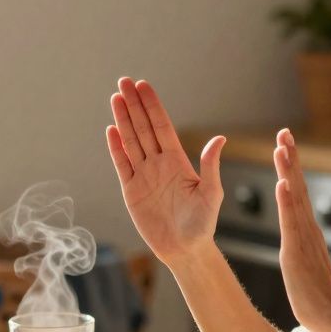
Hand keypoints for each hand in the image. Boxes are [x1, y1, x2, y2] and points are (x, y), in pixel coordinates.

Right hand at [106, 77, 225, 267]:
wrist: (185, 250)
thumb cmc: (202, 224)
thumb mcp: (211, 194)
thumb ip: (210, 166)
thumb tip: (219, 139)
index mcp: (177, 161)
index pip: (162, 126)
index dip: (152, 106)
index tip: (144, 86)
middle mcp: (159, 164)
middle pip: (143, 128)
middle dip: (134, 104)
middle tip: (124, 81)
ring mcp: (144, 176)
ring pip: (130, 142)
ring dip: (123, 120)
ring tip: (115, 98)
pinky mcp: (131, 191)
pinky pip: (121, 165)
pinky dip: (115, 148)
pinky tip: (111, 129)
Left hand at [273, 128, 330, 331]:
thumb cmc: (318, 296)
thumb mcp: (306, 264)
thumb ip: (304, 249)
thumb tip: (302, 242)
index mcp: (307, 230)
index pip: (297, 192)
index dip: (291, 167)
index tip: (285, 144)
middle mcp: (307, 228)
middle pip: (298, 186)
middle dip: (290, 158)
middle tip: (284, 132)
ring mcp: (304, 238)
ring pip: (295, 198)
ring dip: (288, 171)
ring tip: (281, 147)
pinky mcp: (298, 251)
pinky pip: (292, 222)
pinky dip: (287, 202)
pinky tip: (282, 183)